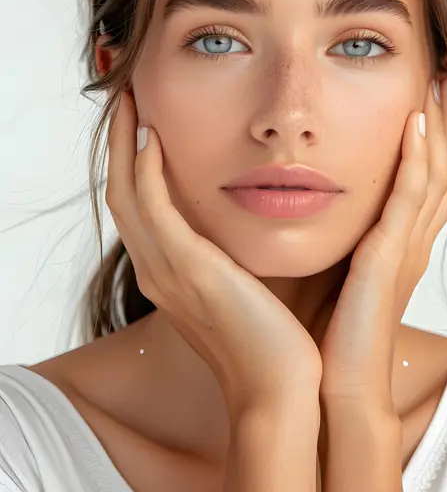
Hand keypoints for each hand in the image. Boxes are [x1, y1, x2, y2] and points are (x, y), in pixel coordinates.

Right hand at [105, 90, 321, 420]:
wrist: (282, 391)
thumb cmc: (275, 342)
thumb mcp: (250, 289)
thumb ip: (241, 253)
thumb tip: (261, 215)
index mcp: (170, 278)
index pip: (139, 209)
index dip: (133, 165)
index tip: (145, 124)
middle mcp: (156, 273)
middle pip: (120, 195)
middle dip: (119, 145)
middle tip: (129, 100)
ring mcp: (165, 272)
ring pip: (125, 194)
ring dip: (124, 145)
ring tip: (133, 104)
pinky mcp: (187, 269)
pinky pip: (151, 207)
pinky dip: (145, 170)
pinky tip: (152, 137)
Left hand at [318, 75, 446, 413]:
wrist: (331, 387)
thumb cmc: (328, 336)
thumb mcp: (337, 274)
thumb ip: (339, 239)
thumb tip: (310, 202)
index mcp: (401, 247)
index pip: (431, 180)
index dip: (435, 137)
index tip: (426, 95)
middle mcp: (412, 244)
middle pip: (446, 169)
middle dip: (446, 121)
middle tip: (443, 75)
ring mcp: (406, 251)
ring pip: (438, 175)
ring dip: (438, 127)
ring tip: (435, 84)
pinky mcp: (389, 260)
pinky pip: (412, 200)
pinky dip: (416, 160)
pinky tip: (412, 126)